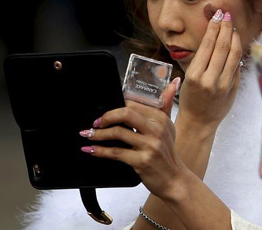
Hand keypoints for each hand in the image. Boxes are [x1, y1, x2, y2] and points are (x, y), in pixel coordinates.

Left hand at [79, 81, 186, 199]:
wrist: (173, 179)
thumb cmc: (167, 152)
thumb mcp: (169, 126)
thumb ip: (166, 103)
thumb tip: (173, 83)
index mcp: (160, 118)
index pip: (133, 104)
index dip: (115, 106)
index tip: (105, 111)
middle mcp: (156, 129)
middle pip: (126, 113)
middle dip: (106, 116)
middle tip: (95, 122)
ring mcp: (149, 145)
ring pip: (118, 133)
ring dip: (98, 134)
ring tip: (88, 135)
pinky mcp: (141, 161)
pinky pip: (116, 153)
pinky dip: (100, 151)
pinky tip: (91, 149)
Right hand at [177, 10, 242, 130]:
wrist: (199, 122)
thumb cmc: (191, 98)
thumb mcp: (189, 77)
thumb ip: (202, 59)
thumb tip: (215, 35)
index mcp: (195, 75)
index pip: (208, 45)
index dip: (214, 27)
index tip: (216, 15)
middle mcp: (210, 80)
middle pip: (223, 46)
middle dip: (226, 27)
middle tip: (227, 15)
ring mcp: (224, 85)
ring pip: (234, 54)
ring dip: (235, 37)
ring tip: (233, 27)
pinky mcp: (234, 88)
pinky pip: (237, 65)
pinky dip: (237, 52)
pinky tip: (235, 43)